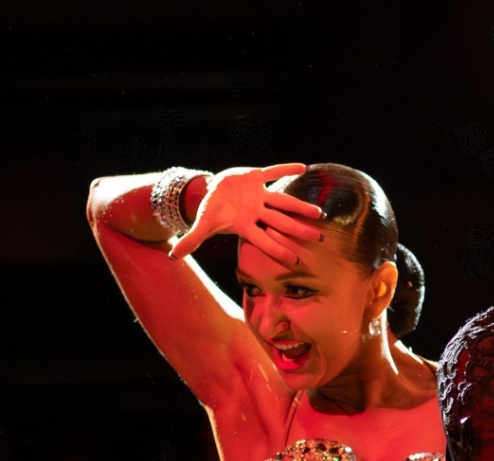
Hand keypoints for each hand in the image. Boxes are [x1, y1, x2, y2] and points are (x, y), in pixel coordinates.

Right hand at [169, 164, 323, 264]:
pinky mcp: (256, 178)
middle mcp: (256, 212)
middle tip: (319, 238)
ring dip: (300, 206)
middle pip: (281, 223)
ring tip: (318, 213)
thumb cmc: (211, 212)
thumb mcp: (202, 225)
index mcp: (245, 225)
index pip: (264, 241)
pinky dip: (285, 168)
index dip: (279, 250)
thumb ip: (192, 240)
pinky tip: (302, 166)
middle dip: (299, 230)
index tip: (297, 261)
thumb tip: (174, 256)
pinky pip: (273, 172)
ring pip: (283, 201)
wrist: (213, 192)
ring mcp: (258, 195)